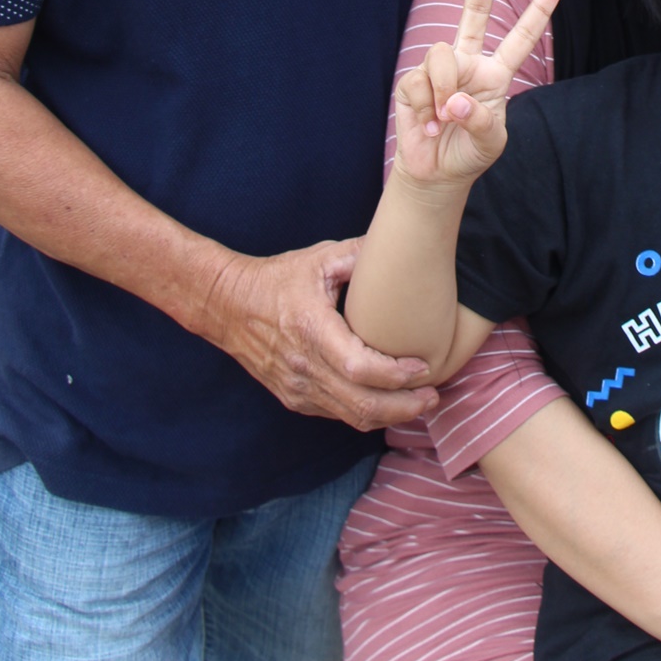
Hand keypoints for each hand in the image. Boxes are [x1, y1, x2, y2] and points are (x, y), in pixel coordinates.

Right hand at [206, 237, 440, 427]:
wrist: (227, 306)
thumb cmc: (277, 279)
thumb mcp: (320, 259)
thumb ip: (362, 254)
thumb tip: (404, 243)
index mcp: (312, 330)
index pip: (360, 368)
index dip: (396, 375)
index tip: (424, 367)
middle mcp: (304, 367)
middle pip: (362, 404)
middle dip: (404, 406)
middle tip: (433, 395)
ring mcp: (297, 388)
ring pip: (351, 416)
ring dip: (390, 415)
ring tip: (419, 403)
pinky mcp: (294, 399)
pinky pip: (337, 414)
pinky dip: (366, 413)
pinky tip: (387, 402)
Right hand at [392, 0, 560, 187]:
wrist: (436, 173)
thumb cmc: (469, 153)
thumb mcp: (491, 141)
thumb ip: (480, 119)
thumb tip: (453, 99)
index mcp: (496, 74)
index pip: (520, 38)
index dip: (537, 12)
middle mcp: (468, 64)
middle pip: (474, 14)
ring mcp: (438, 71)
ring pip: (441, 54)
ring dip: (443, 88)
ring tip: (444, 118)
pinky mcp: (412, 83)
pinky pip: (418, 81)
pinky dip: (426, 107)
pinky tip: (429, 126)